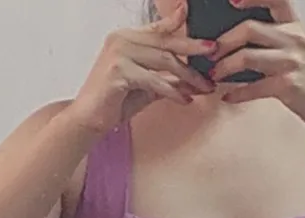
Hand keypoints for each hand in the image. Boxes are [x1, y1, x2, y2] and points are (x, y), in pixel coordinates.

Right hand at [66, 3, 217, 134]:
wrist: (89, 118)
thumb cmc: (116, 101)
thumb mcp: (148, 86)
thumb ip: (168, 78)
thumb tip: (195, 80)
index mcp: (127, 38)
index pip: (158, 27)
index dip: (177, 21)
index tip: (192, 12)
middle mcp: (122, 40)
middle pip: (166, 42)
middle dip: (193, 47)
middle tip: (214, 51)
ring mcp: (119, 54)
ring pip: (165, 61)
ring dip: (190, 76)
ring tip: (206, 87)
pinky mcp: (119, 73)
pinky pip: (155, 81)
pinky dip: (173, 92)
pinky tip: (186, 100)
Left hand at [208, 0, 304, 127]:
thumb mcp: (299, 48)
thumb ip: (275, 38)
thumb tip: (236, 39)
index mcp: (295, 26)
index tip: (231, 1)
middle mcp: (294, 39)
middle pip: (250, 28)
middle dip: (224, 41)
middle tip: (211, 52)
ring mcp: (292, 62)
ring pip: (247, 57)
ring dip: (224, 67)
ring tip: (215, 74)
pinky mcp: (288, 86)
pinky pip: (253, 87)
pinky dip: (237, 93)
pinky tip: (228, 96)